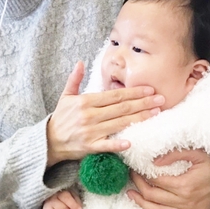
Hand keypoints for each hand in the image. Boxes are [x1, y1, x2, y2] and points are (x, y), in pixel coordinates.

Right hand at [46, 61, 164, 165]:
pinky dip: (117, 143)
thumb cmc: (61, 118)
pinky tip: (130, 141)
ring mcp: (90, 132)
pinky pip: (106, 145)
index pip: (114, 95)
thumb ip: (74, 79)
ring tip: (155, 114)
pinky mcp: (90, 146)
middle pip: (121, 108)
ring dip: (138, 119)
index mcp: (85, 102)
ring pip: (119, 123)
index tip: (149, 89)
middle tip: (161, 99)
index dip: (133, 92)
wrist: (48, 141)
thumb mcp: (65, 96)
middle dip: (143, 103)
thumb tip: (79, 62)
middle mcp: (89, 115)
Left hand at [127, 148, 209, 208]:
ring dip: (143, 205)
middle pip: (153, 198)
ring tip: (133, 196)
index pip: (155, 182)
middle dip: (139, 188)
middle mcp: (187, 202)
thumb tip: (153, 162)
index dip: (141, 176)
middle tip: (131, 179)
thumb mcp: (195, 153)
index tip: (134, 169)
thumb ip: (173, 155)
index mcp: (185, 185)